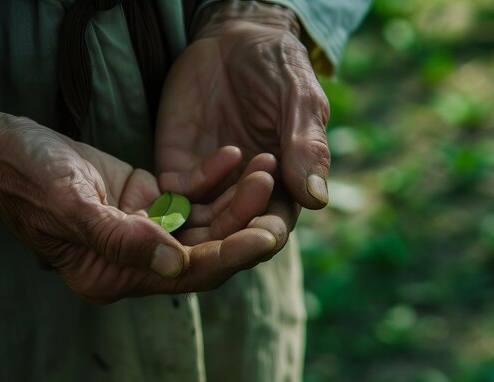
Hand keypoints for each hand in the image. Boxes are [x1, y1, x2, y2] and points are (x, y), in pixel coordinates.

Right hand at [0, 103, 276, 301]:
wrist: (6, 151)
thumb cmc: (28, 179)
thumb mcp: (70, 206)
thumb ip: (120, 239)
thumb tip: (175, 265)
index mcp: (115, 274)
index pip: (186, 274)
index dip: (229, 257)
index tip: (268, 237)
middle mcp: (136, 258)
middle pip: (204, 248)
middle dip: (243, 221)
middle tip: (274, 192)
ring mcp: (144, 228)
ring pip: (203, 221)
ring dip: (235, 196)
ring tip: (264, 166)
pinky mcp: (147, 200)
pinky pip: (188, 194)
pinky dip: (211, 177)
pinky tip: (233, 156)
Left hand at [156, 1, 329, 252]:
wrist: (232, 38)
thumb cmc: (277, 68)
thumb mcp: (299, 100)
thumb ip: (306, 146)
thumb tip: (317, 198)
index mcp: (280, 186)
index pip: (274, 224)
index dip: (271, 232)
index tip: (272, 232)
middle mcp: (240, 192)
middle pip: (234, 231)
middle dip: (243, 221)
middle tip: (258, 191)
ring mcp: (206, 182)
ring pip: (203, 220)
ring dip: (217, 208)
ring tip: (244, 164)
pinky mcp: (176, 166)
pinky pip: (178, 193)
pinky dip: (198, 182)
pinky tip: (230, 151)